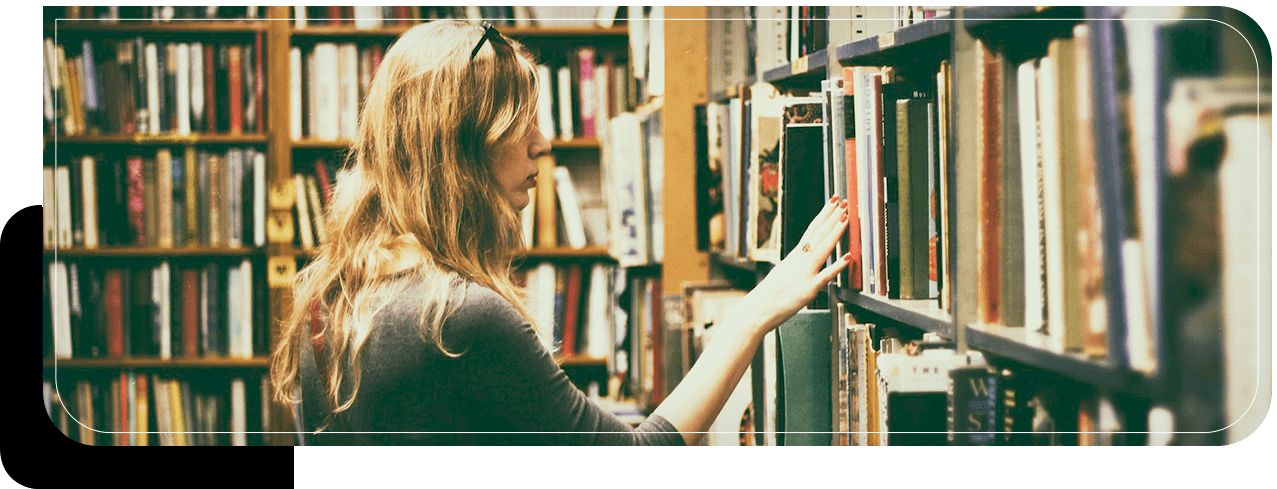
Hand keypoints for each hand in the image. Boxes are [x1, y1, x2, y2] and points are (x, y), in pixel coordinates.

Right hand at [742, 197, 851, 332]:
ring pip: (822, 249)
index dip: (824, 215)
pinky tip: (848, 257)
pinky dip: (837, 266)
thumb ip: (797, 265)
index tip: (833, 202)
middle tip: (844, 202)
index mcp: (795, 256)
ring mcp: (805, 274)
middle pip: (818, 235)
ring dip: (835, 232)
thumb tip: (804, 259)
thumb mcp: (783, 273)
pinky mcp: (808, 290)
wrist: (757, 309)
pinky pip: (825, 276)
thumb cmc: (769, 295)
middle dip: (832, 217)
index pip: (812, 230)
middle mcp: (800, 261)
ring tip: (846, 218)